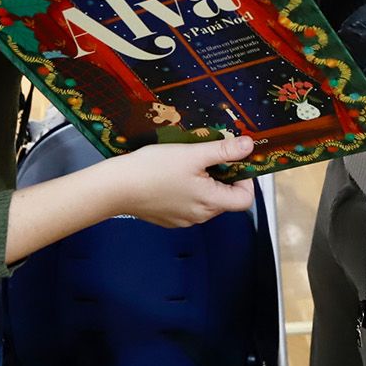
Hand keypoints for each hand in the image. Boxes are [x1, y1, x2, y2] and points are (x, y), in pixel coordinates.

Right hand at [103, 136, 255, 226]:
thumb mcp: (192, 154)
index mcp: (210, 203)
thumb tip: (249, 146)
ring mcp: (183, 220)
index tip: (233, 161)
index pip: (245, 199)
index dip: (245, 179)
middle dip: (222, 176)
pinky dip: (187, 190)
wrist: (115, 187)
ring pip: (205, 200)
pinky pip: (188, 204)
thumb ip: (223, 151)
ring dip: (204, 182)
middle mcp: (200, 217)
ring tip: (186, 164)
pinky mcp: (168, 218)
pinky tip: (171, 176)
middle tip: (206, 156)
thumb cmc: (153, 169)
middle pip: (225, 198)